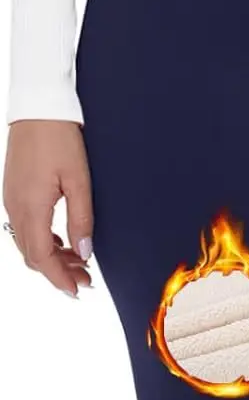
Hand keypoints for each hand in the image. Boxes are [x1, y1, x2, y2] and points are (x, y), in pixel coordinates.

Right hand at [3, 120, 93, 296]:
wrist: (38, 108)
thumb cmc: (58, 138)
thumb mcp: (78, 181)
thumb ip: (81, 220)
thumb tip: (84, 253)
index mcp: (31, 207)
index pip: (42, 257)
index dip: (59, 278)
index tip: (77, 290)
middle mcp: (15, 207)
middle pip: (33, 256)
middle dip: (58, 273)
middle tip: (85, 279)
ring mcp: (11, 200)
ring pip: (27, 244)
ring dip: (51, 258)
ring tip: (78, 262)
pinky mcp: (13, 193)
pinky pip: (24, 228)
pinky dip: (42, 241)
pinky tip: (62, 241)